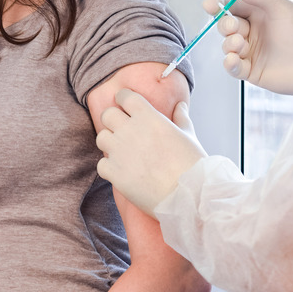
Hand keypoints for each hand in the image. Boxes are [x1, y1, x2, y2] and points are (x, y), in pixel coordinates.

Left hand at [96, 89, 206, 217]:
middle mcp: (130, 130)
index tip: (125, 105)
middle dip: (113, 120)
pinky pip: (101, 164)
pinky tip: (121, 171)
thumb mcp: (188, 136)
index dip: (124, 99)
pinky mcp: (114, 172)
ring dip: (109, 142)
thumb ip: (181, 118)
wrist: (187, 195)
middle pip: (107, 114)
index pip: (125, 96)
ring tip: (121, 151)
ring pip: (101, 137)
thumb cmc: (192, 164)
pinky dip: (109, 167)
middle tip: (121, 129)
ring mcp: (120, 151)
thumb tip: (180, 105)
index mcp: (148, 117)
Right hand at [204, 0, 292, 101]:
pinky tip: (233, 60)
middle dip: (225, 24)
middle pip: (227, 25)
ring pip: (227, 45)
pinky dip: (229, 63)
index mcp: (261, 13)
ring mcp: (252, 52)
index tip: (210, 4)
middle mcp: (254, 32)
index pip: (233, 6)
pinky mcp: (252, 72)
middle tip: (235, 27)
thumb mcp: (282, 8)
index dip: (219, 5)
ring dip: (229, 43)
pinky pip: (232, 67)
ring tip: (240, 45)